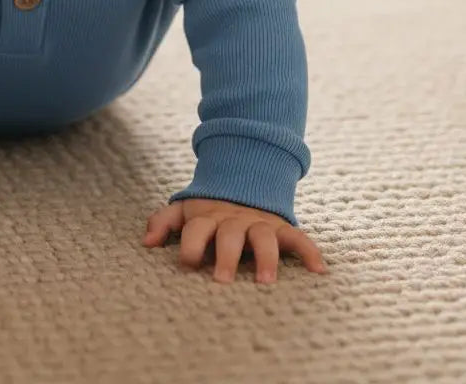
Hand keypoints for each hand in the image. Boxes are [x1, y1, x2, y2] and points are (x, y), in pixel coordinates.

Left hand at [143, 197, 326, 283]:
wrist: (241, 182)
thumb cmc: (207, 213)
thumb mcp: (184, 211)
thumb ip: (163, 222)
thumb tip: (146, 242)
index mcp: (207, 218)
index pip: (196, 229)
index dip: (192, 244)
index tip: (189, 262)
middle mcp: (233, 220)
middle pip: (229, 235)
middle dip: (225, 256)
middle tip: (222, 280)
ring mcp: (258, 222)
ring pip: (263, 237)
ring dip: (265, 257)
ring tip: (265, 282)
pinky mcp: (281, 226)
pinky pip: (298, 237)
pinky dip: (309, 252)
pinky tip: (319, 271)